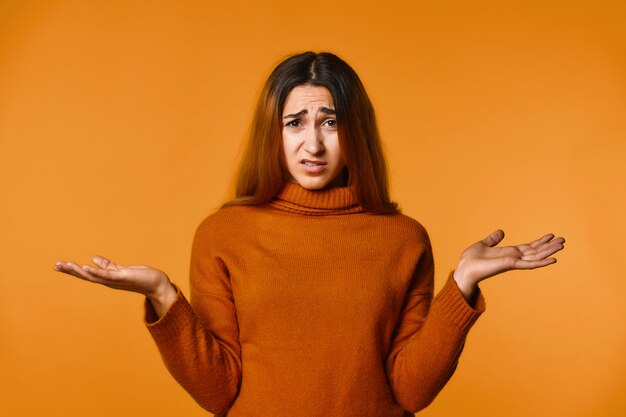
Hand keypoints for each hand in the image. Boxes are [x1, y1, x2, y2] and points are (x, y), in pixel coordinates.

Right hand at [54, 256, 176, 316]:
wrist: (157, 284)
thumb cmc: (141, 277)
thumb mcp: (121, 270)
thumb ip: (108, 266)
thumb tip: (94, 259)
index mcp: (107, 278)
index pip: (87, 274)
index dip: (73, 270)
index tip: (59, 265)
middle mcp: (108, 281)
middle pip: (86, 276)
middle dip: (71, 271)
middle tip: (56, 265)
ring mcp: (115, 280)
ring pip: (93, 276)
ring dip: (79, 271)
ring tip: (67, 265)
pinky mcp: (123, 277)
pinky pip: (107, 275)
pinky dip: (96, 271)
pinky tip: (87, 266)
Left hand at [453, 230, 564, 300]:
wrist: (464, 268)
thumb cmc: (471, 259)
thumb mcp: (483, 244)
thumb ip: (493, 239)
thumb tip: (501, 231)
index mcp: (508, 253)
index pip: (528, 247)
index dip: (540, 242)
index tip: (551, 236)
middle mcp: (513, 258)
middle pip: (536, 251)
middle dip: (549, 246)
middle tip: (563, 240)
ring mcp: (513, 262)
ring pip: (536, 256)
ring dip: (549, 251)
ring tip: (562, 245)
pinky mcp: (510, 264)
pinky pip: (529, 264)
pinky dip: (542, 262)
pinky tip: (553, 260)